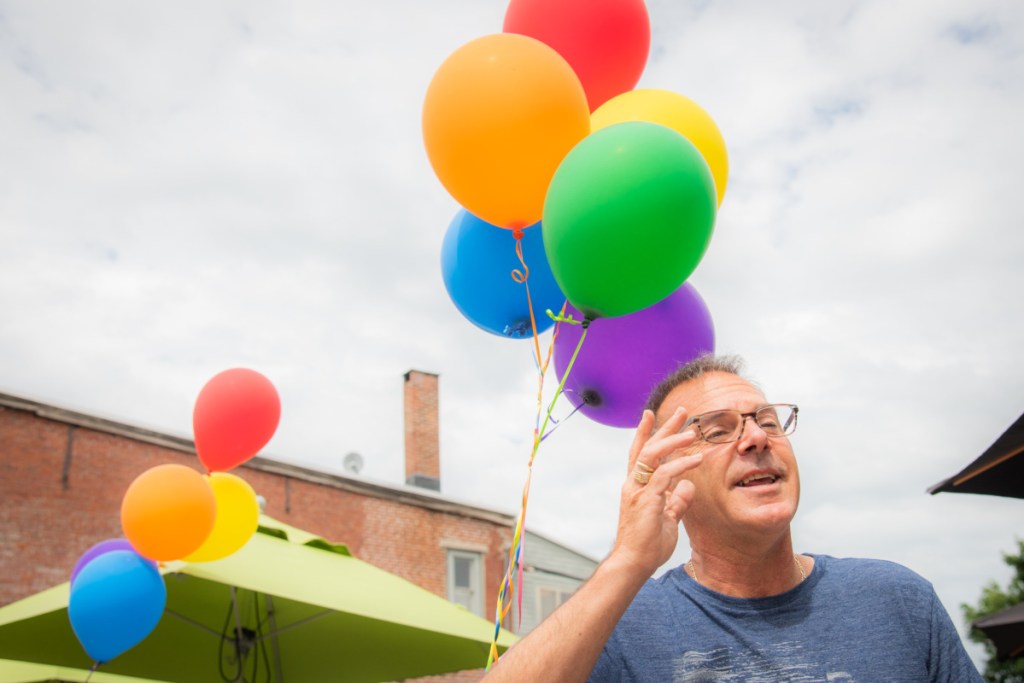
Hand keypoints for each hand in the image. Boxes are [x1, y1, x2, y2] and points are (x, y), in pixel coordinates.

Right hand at [610, 407, 702, 576]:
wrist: (633, 563)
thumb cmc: (647, 545)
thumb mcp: (668, 519)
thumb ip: (676, 501)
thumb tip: (688, 486)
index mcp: (636, 486)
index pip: (639, 453)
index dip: (645, 432)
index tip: (651, 414)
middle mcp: (633, 483)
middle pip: (647, 447)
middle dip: (664, 427)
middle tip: (682, 411)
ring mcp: (638, 490)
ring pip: (653, 454)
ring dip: (674, 441)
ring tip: (693, 432)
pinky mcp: (647, 499)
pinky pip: (665, 475)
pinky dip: (681, 464)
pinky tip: (696, 459)